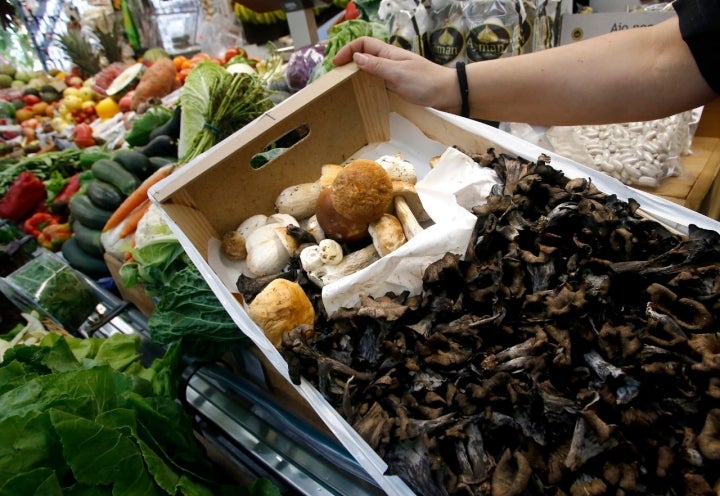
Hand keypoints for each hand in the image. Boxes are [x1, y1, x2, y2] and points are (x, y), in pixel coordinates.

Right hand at [333, 37, 459, 112]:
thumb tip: (356, 57)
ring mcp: (394, 72)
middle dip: (349, 60)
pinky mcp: (398, 83)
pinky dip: (367, 82)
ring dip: (357, 72)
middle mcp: (389, 60)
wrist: (447, 93)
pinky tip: (363, 91)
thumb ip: (377, 65)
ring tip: (345, 83)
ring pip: (370, 67)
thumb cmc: (425, 82)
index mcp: (389, 53)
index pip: (363, 44)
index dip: (348, 50)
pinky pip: (377, 79)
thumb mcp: (398, 73)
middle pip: (364, 55)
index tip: (336, 63)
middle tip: (336, 74)